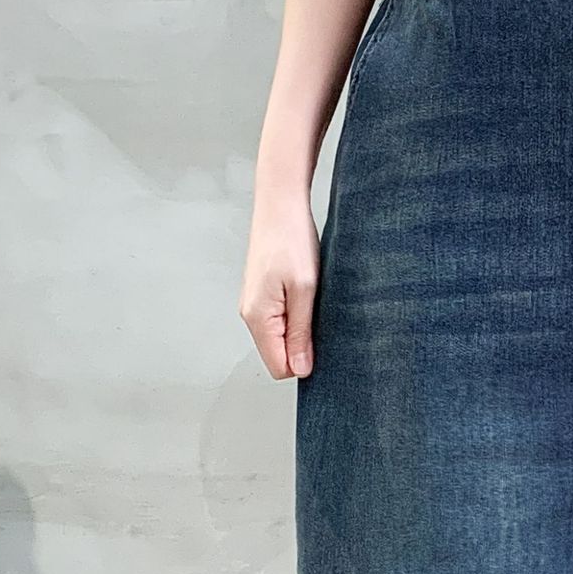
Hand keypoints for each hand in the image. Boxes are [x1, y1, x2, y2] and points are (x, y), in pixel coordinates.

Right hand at [240, 182, 319, 379]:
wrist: (280, 204)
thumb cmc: (292, 240)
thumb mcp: (304, 291)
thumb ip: (300, 332)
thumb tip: (300, 369)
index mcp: (258, 317)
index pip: (279, 367)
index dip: (303, 363)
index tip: (321, 342)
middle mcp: (251, 314)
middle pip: (279, 355)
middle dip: (302, 348)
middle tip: (320, 318)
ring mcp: (255, 305)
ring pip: (281, 338)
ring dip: (301, 330)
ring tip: (314, 302)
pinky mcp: (264, 295)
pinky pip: (281, 321)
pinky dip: (297, 316)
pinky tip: (307, 296)